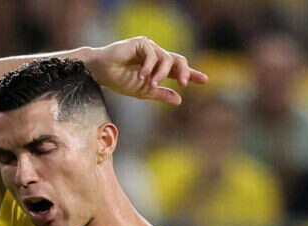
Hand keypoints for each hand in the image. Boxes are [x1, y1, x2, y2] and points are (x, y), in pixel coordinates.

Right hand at [85, 37, 206, 105]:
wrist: (102, 73)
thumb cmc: (120, 80)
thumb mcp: (144, 91)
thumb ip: (161, 94)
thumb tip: (179, 100)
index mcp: (158, 68)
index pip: (179, 69)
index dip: (192, 74)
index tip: (204, 80)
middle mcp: (156, 56)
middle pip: (178, 60)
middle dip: (184, 71)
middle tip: (185, 83)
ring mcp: (149, 48)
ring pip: (166, 59)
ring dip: (161, 73)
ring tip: (151, 83)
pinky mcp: (141, 42)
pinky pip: (152, 54)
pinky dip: (148, 66)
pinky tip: (141, 75)